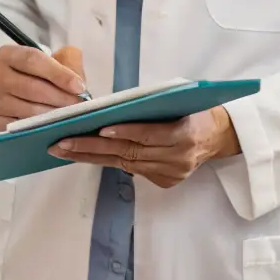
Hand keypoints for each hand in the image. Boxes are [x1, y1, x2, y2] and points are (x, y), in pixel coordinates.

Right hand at [0, 44, 86, 133]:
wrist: (38, 98)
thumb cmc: (50, 76)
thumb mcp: (61, 60)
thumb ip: (70, 61)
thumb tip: (76, 82)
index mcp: (8, 55)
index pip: (31, 59)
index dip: (57, 73)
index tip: (79, 86)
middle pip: (30, 86)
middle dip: (58, 96)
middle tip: (79, 104)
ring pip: (27, 109)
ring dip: (53, 114)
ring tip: (71, 116)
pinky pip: (21, 128)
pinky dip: (41, 129)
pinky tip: (55, 127)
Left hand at [48, 106, 239, 187]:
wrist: (217, 135)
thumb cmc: (193, 108)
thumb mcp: (179, 98)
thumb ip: (152, 105)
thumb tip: (111, 107)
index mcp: (185, 133)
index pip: (149, 134)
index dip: (125, 131)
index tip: (100, 127)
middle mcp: (178, 157)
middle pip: (129, 152)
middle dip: (91, 147)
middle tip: (61, 143)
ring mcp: (172, 173)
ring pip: (125, 164)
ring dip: (91, 156)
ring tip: (63, 148)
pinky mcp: (165, 181)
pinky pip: (132, 170)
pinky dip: (108, 160)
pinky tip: (84, 154)